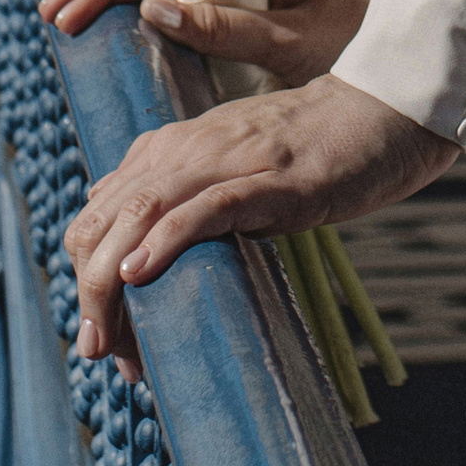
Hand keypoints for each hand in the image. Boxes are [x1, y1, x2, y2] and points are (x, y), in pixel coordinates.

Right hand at [38, 0, 374, 86]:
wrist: (412, 48)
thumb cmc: (362, 42)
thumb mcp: (294, 42)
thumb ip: (228, 28)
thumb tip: (150, 10)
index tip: (67, 12)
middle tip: (50, 15)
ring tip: (68, 21)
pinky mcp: (247, 11)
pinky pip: (183, 1)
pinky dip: (141, 10)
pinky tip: (118, 31)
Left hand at [63, 75, 456, 378]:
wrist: (380, 111)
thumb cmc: (307, 147)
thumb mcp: (226, 165)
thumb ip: (174, 189)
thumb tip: (120, 235)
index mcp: (167, 148)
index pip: (93, 220)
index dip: (85, 282)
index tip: (106, 340)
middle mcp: (183, 149)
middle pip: (102, 223)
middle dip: (89, 295)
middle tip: (105, 354)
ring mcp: (227, 160)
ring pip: (139, 215)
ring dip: (110, 283)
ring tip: (110, 339)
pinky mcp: (271, 178)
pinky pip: (205, 206)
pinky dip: (164, 239)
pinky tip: (141, 273)